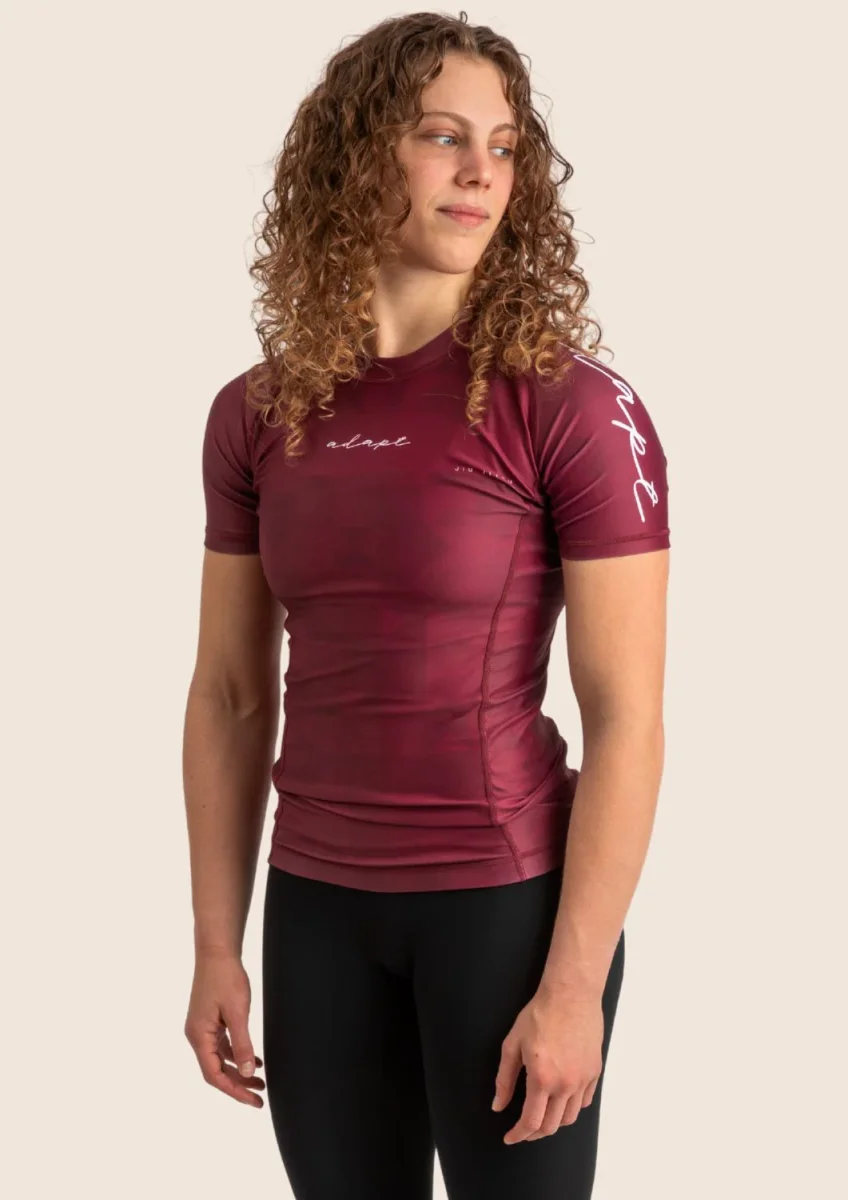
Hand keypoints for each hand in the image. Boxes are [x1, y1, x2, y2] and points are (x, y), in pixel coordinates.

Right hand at [184, 949, 265, 1107]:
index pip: (214, 1075)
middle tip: (260, 1096)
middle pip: (216, 1070)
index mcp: (199, 1037)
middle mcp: (197, 1036)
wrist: (217, 952)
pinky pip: (222, 1046)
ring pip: (220, 1059)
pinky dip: (237, 1054)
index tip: (253, 1100)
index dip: (234, 1090)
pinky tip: (254, 1059)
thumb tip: (249, 1072)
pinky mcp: (210, 1021)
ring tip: (261, 1081)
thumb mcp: (238, 1013)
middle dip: (238, 1085)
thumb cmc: (225, 978)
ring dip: (240, 1071)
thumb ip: (242, 1044)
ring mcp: (202, 1028)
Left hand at [491, 985, 603, 1143]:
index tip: (509, 1138)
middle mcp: (565, 1085)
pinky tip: (561, 1100)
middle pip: (551, 1126)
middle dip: (534, 1134)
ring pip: (570, 1118)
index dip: (518, 1135)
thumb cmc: (539, 1015)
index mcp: (542, 1079)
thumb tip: (498, 1106)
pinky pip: (584, 1101)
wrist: (571, 995)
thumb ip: (505, 1079)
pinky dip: (572, 1107)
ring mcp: (583, 1079)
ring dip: (553, 1123)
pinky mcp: (594, 1071)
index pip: (531, 1122)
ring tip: (541, 1116)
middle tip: (523, 1130)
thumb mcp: (513, 1044)